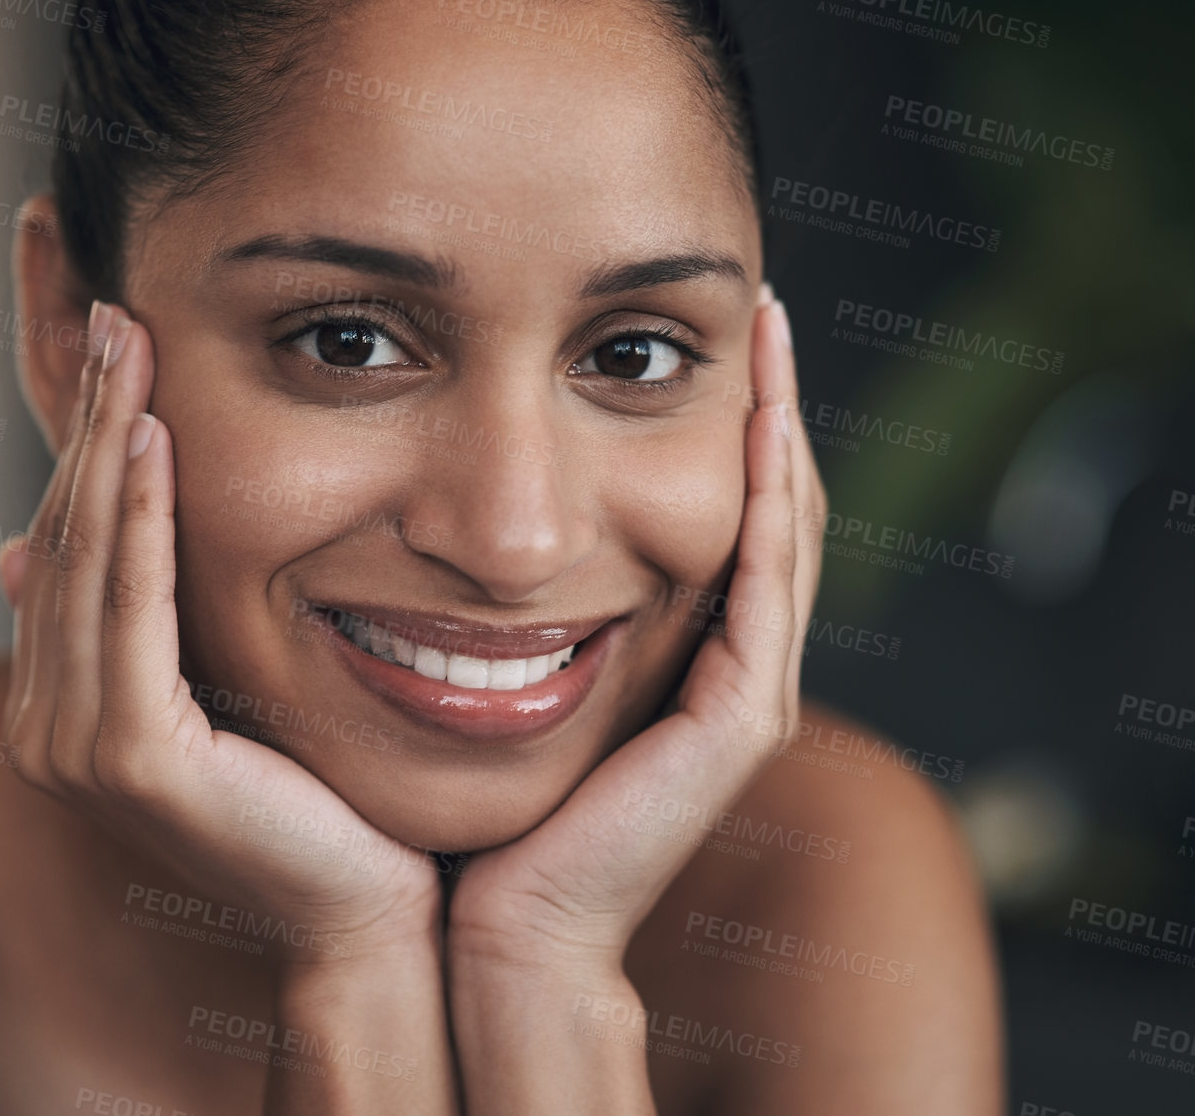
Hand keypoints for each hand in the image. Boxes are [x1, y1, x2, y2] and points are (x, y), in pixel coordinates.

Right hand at [0, 301, 442, 959]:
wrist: (370, 917)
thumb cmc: (323, 796)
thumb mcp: (234, 675)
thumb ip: (161, 605)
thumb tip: (66, 524)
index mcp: (66, 696)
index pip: (69, 533)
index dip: (80, 426)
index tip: (101, 321)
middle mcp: (48, 716)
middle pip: (65, 527)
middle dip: (83, 407)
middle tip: (100, 292)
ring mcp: (74, 742)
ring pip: (89, 553)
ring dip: (107, 437)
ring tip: (126, 330)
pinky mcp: (128, 758)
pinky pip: (132, 609)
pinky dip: (142, 519)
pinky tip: (156, 434)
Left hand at [447, 287, 825, 973]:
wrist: (496, 916)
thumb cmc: (478, 802)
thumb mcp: (493, 666)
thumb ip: (499, 597)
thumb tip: (434, 508)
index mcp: (682, 650)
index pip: (722, 510)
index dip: (722, 420)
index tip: (698, 328)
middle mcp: (730, 663)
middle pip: (769, 505)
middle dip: (765, 400)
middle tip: (754, 304)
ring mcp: (747, 689)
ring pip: (786, 527)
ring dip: (778, 424)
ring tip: (767, 328)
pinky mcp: (743, 717)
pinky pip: (768, 581)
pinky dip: (768, 495)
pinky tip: (760, 418)